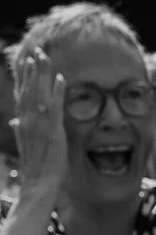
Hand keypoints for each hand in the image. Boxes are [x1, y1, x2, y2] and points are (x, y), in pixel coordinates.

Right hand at [10, 54, 65, 198]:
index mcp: (23, 121)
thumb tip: (15, 121)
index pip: (22, 93)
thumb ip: (21, 130)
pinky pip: (56, 108)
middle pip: (29, 88)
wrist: (39, 183)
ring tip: (45, 58)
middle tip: (37, 51)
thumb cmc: (36, 166)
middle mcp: (28, 119)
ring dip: (42, 74)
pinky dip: (57, 92)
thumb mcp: (26, 144)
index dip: (23, 76)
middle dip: (32, 69)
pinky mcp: (52, 131)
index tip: (25, 59)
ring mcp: (39, 125)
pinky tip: (61, 79)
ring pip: (39, 93)